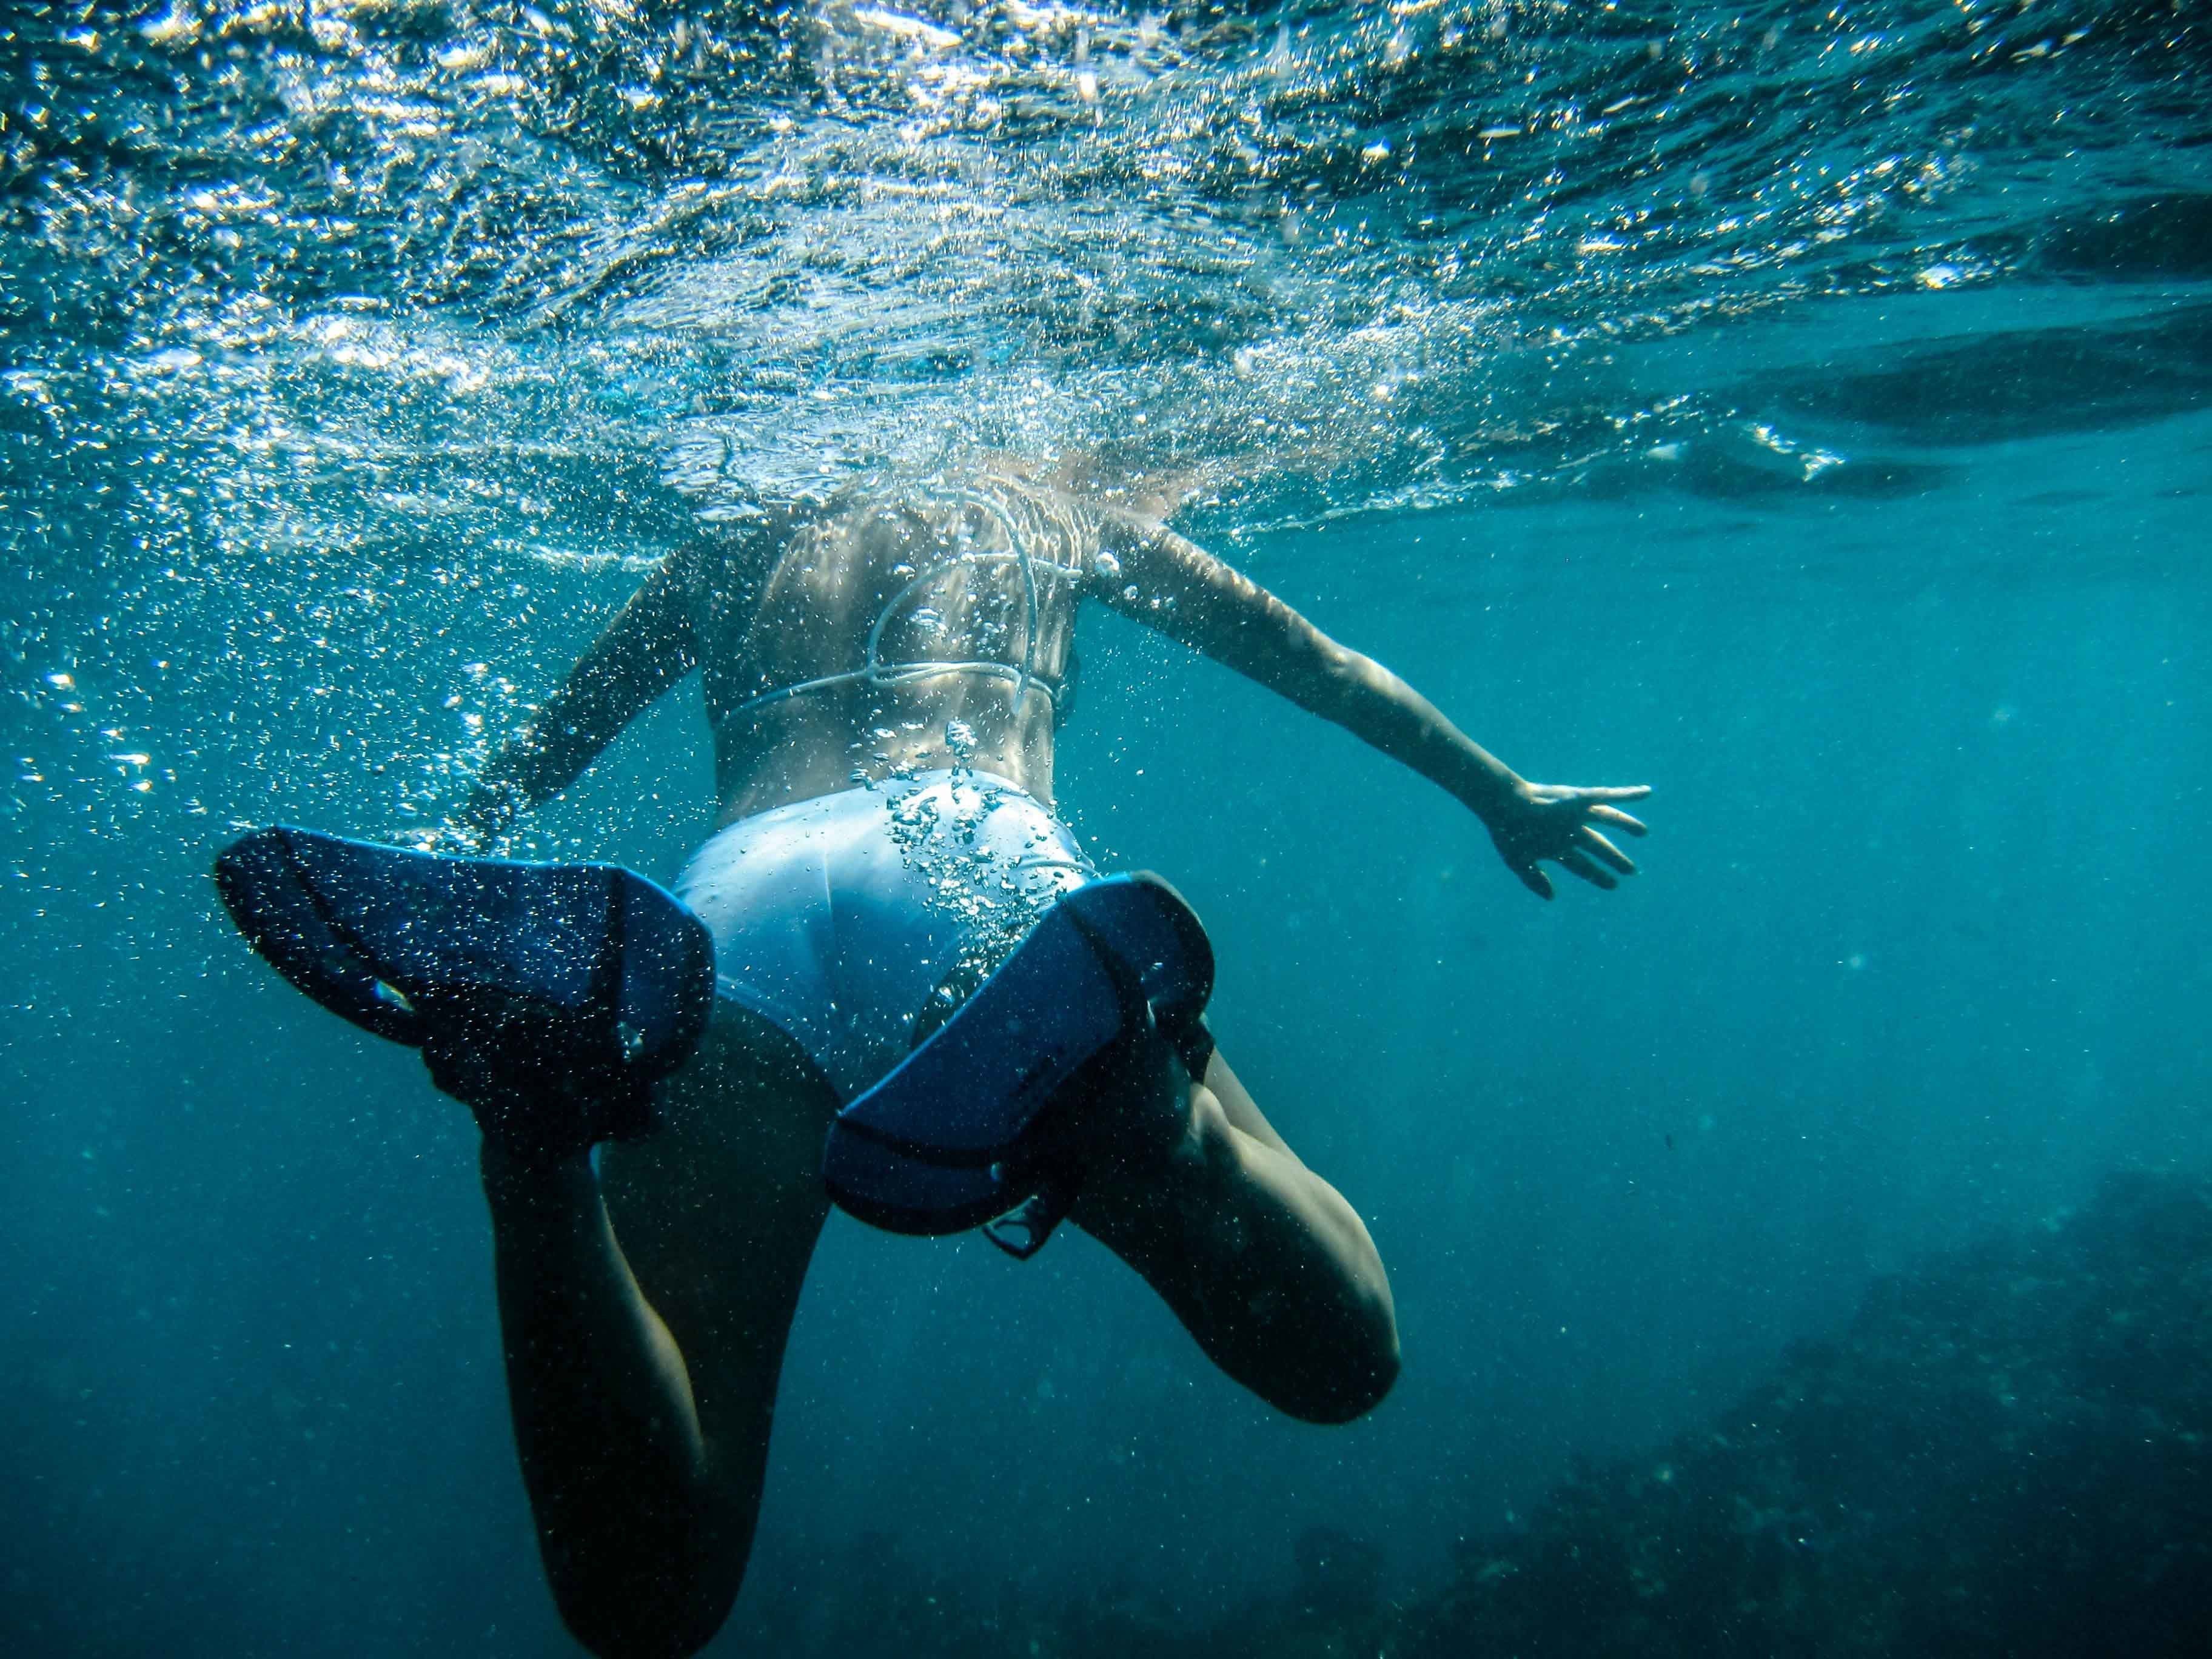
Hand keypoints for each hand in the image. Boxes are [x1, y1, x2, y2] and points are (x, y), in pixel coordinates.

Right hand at [1485, 782, 1650, 898]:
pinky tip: (1647, 792)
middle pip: (1597, 846)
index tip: (1613, 885)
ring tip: (1644, 833)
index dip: (1597, 875)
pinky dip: (1627, 794)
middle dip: (1613, 859)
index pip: (1582, 864)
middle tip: (1631, 871)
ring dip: (1626, 824)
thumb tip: (1552, 898)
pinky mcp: (1580, 798)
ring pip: (1607, 819)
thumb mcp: (1518, 861)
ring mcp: (1576, 814)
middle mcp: (1569, 830)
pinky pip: (1609, 795)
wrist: (1504, 805)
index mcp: (1556, 846)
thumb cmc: (1507, 833)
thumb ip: (1534, 880)